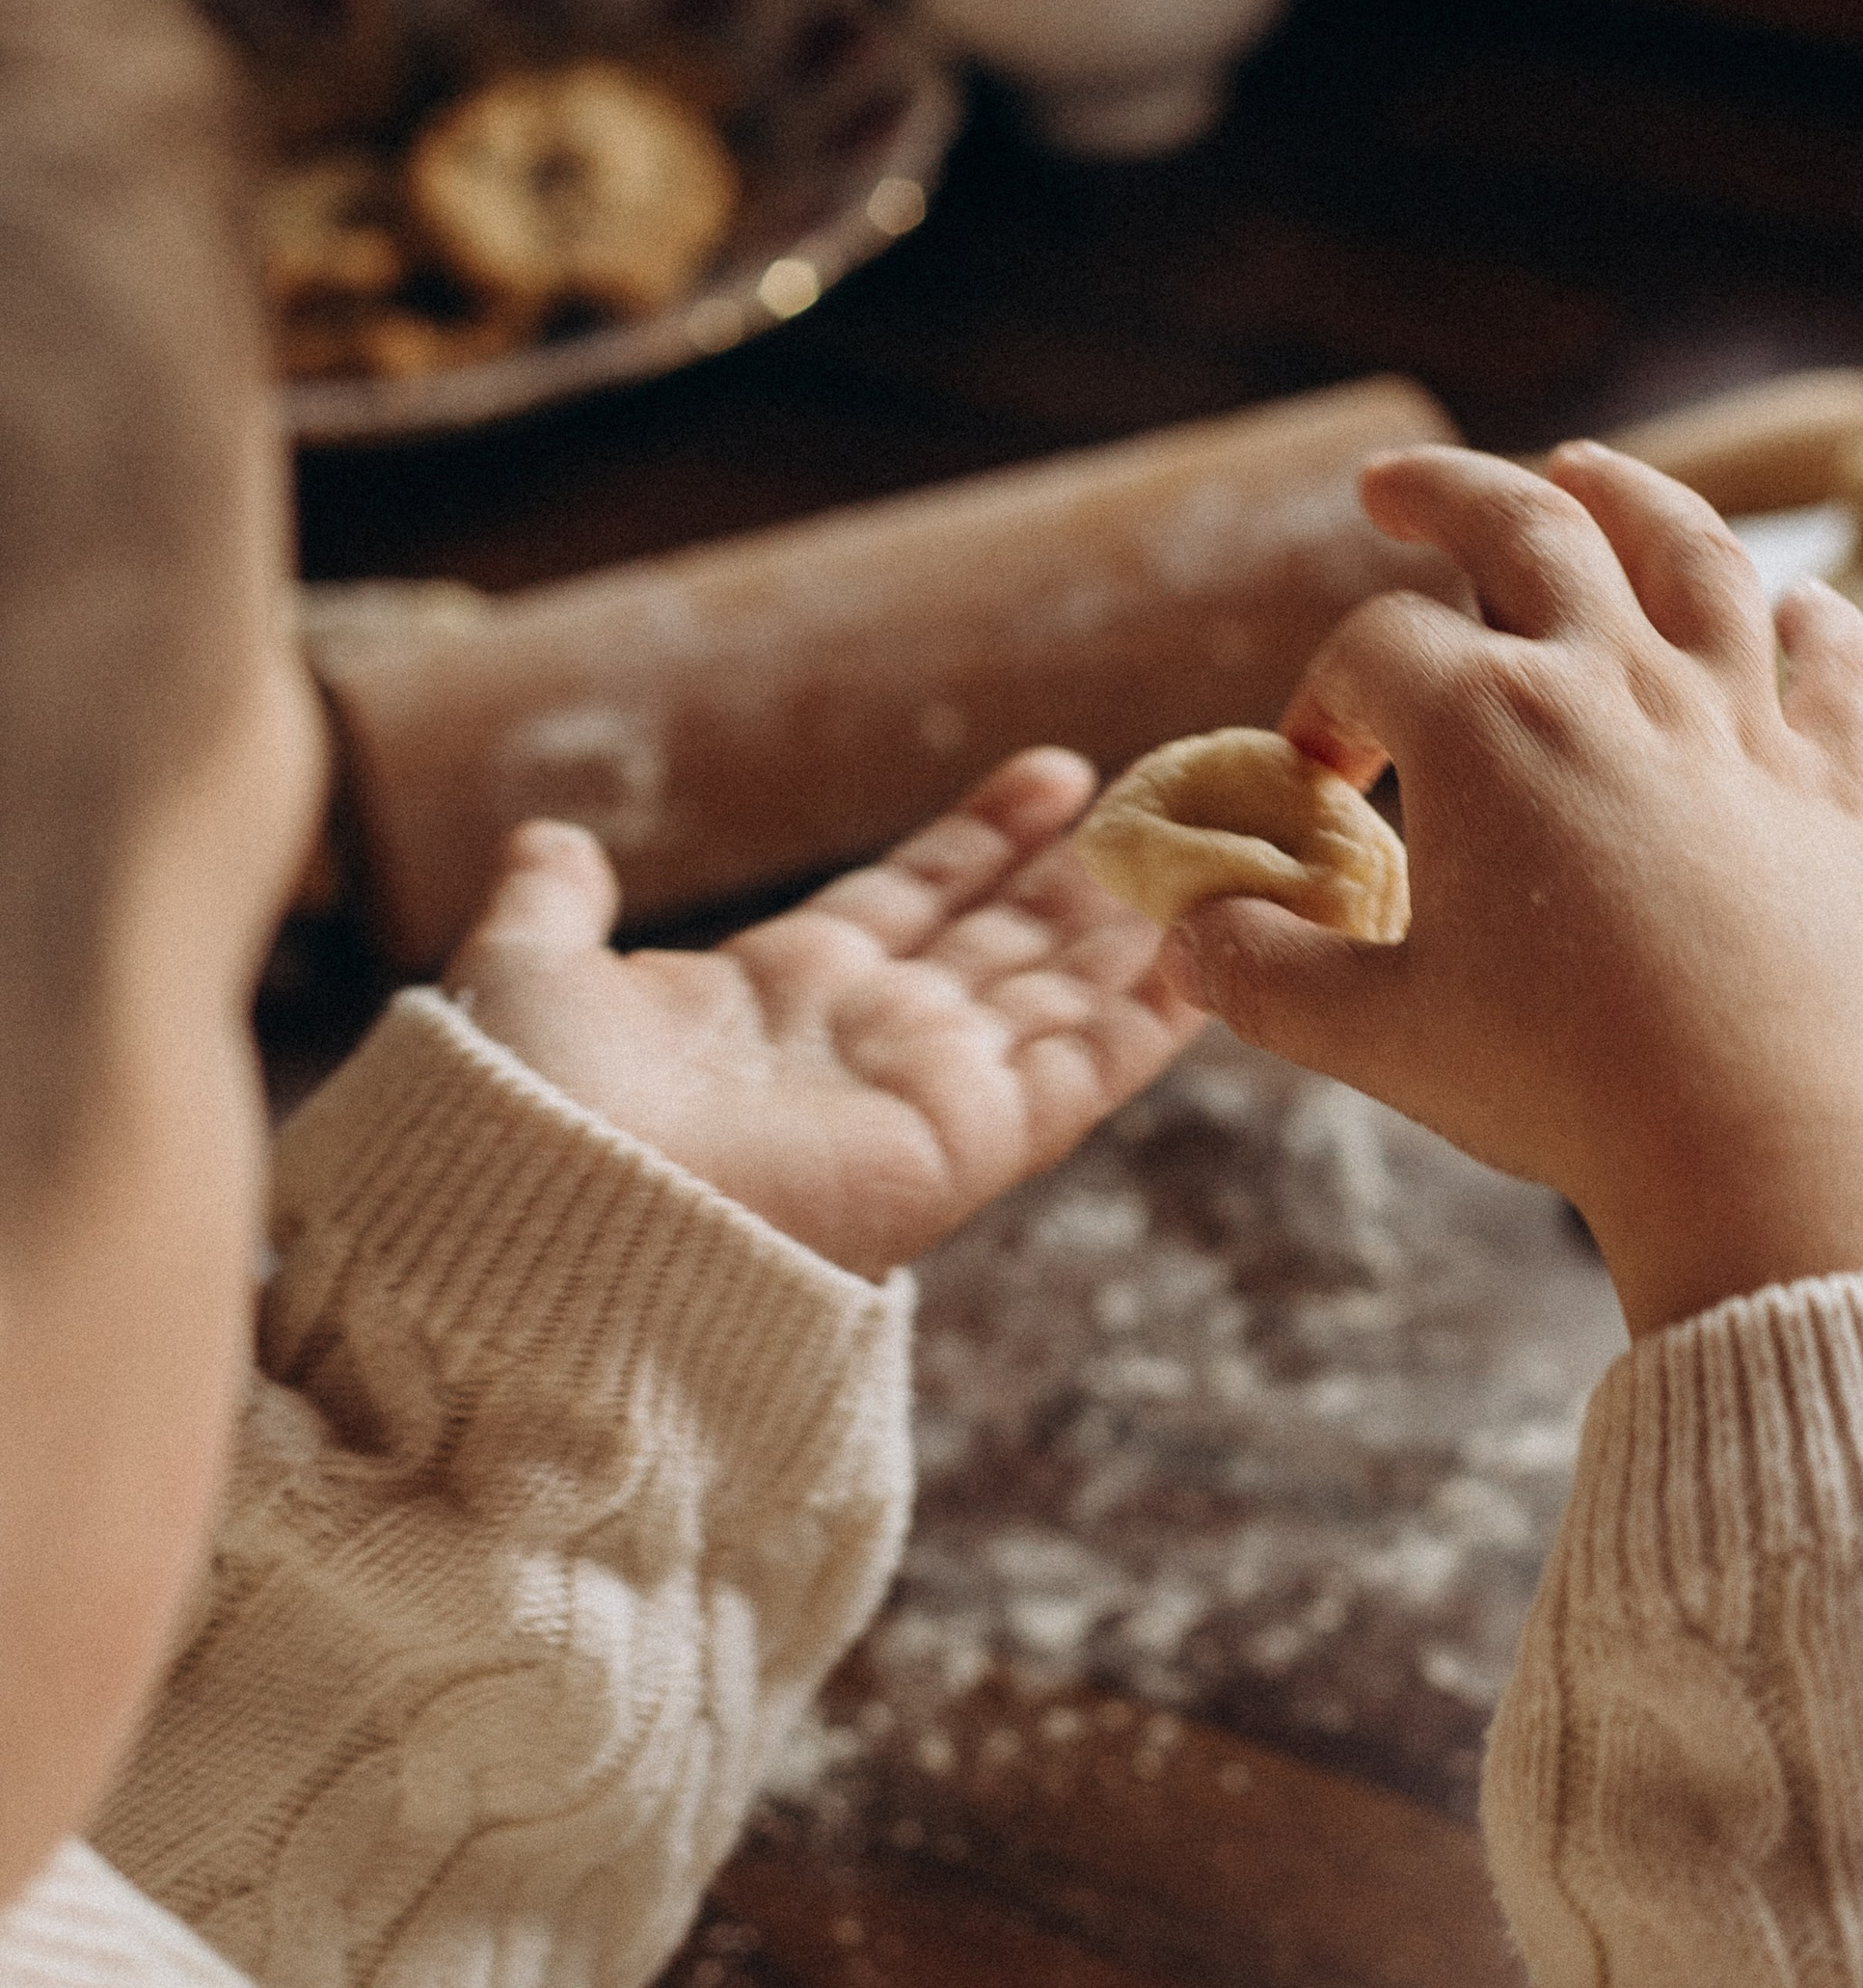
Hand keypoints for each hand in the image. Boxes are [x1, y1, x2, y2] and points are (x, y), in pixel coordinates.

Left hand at [444, 749, 1205, 1276]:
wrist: (541, 1216)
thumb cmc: (523, 1107)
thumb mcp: (526, 970)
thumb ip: (550, 902)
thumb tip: (554, 839)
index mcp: (779, 991)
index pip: (915, 897)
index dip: (988, 836)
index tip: (1061, 771)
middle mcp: (866, 1042)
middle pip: (1007, 943)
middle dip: (1087, 878)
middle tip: (1171, 800)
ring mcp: (923, 1095)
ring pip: (1059, 996)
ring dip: (1135, 928)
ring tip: (1214, 849)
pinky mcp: (965, 1145)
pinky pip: (1079, 1070)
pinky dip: (1147, 1017)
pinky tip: (1205, 950)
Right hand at [1163, 441, 1862, 1336]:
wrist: (1763, 1146)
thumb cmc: (1563, 1088)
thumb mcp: (1378, 1036)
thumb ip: (1265, 973)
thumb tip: (1189, 935)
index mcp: (1488, 724)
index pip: (1375, 654)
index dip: (1325, 704)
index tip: (1320, 779)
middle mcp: (1617, 684)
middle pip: (1528, 528)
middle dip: (1446, 492)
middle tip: (1394, 488)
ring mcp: (1738, 725)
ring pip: (1695, 557)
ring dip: (1633, 499)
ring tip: (1589, 474)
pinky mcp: (1834, 789)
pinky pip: (1837, 675)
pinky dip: (1823, 627)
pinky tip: (1805, 605)